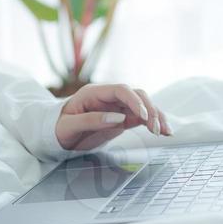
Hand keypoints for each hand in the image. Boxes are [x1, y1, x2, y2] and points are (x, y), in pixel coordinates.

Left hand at [55, 83, 171, 152]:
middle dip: (149, 110)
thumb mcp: (69, 126)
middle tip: (155, 129)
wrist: (57, 134)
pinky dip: (154, 123)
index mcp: (94, 93)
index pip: (121, 89)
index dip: (134, 101)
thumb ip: (91, 120)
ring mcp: (117, 107)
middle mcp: (109, 97)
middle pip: (137, 95)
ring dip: (156, 116)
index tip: (143, 116)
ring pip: (143, 106)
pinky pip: (142, 117)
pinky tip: (164, 131)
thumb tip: (117, 118)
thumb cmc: (59, 128)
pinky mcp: (123, 118)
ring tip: (166, 132)